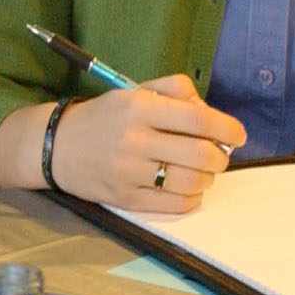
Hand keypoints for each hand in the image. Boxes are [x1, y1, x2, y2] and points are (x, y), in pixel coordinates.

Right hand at [35, 76, 246, 214]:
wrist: (56, 146)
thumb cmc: (104, 117)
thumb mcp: (135, 90)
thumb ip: (176, 91)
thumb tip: (211, 115)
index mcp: (139, 107)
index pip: (199, 121)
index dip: (228, 129)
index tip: (237, 134)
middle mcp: (134, 140)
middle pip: (202, 155)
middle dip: (220, 157)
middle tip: (218, 155)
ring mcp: (129, 172)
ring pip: (192, 182)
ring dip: (207, 178)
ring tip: (200, 171)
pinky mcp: (126, 199)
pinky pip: (175, 204)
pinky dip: (192, 198)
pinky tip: (188, 188)